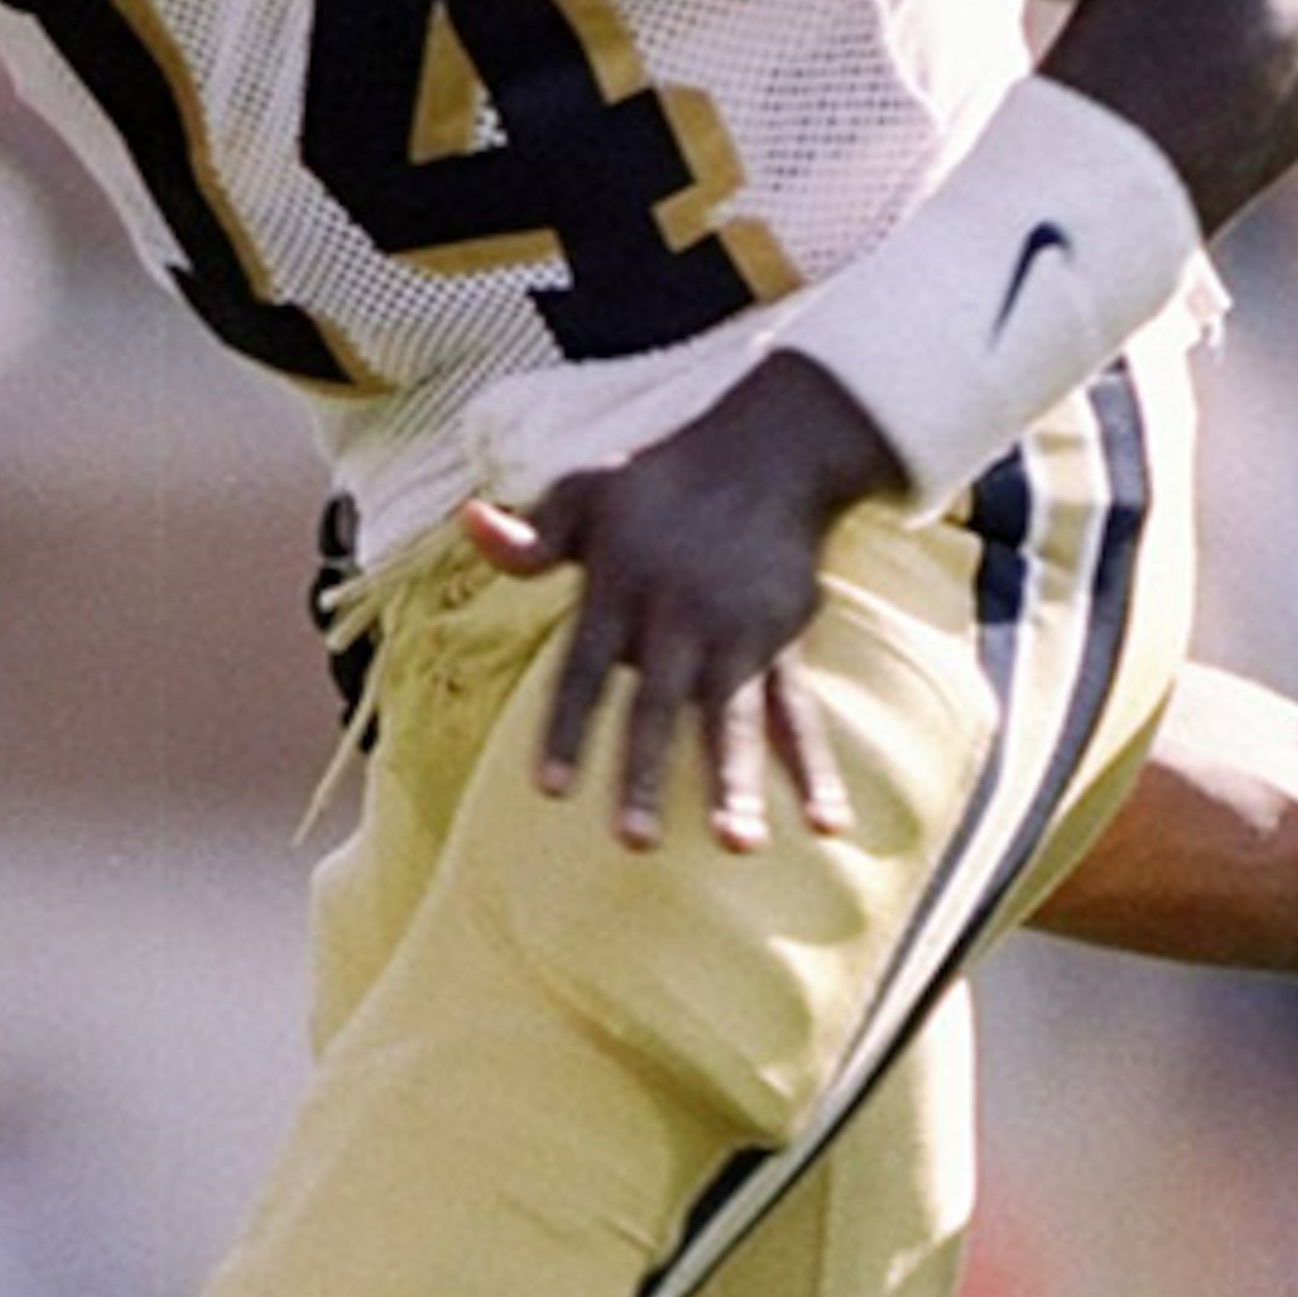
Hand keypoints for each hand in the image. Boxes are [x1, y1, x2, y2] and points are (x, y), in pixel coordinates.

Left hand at [462, 350, 895, 848]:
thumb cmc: (659, 482)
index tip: (550, 791)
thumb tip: (470, 521)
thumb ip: (533, 533)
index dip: (568, 729)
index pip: (585, 670)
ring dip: (735, 784)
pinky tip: (827, 822)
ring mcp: (738, 634)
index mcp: (623, 587)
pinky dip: (815, 768)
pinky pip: (798, 714)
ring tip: (738, 844)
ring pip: (733, 720)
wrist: (767, 452)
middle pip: (659, 707)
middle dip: (646, 775)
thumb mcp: (586, 491)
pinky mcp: (782, 643)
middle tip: (635, 844)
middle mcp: (680, 616)